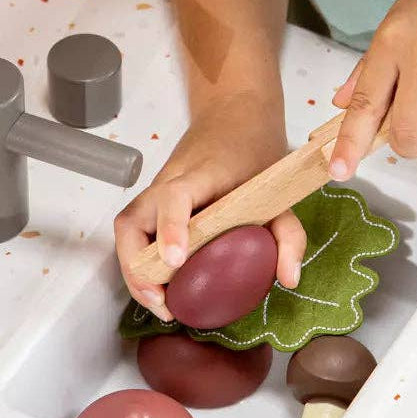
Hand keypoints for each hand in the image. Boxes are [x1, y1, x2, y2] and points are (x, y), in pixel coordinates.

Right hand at [115, 92, 306, 318]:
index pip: (175, 196)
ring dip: (134, 268)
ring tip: (159, 302)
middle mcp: (169, 181)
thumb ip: (288, 234)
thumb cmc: (252, 151)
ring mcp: (156, 190)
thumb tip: (289, 279)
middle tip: (161, 300)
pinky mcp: (153, 202)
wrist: (233, 115)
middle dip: (137, 265)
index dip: (171, 227)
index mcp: (201, 173)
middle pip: (133, 219)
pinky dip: (139, 261)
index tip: (177, 260)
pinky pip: (135, 232)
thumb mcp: (278, 191)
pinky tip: (159, 286)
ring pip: (127, 229)